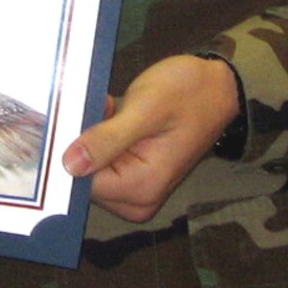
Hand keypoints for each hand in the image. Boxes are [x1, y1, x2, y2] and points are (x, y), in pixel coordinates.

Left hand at [61, 54, 241, 224]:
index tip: (81, 118)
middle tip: (103, 110)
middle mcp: (138, 200)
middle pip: (83, 180)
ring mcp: (135, 191)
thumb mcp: (146, 109)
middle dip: (84, 143)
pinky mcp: (133, 178)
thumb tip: (70, 164)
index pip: (82, 182)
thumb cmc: (189, 94)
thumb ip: (108, 139)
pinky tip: (113, 116)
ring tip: (112, 111)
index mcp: (142, 188)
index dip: (73, 149)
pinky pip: (99, 164)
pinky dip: (98, 139)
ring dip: (91, 138)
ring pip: (88, 169)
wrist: (217, 88)